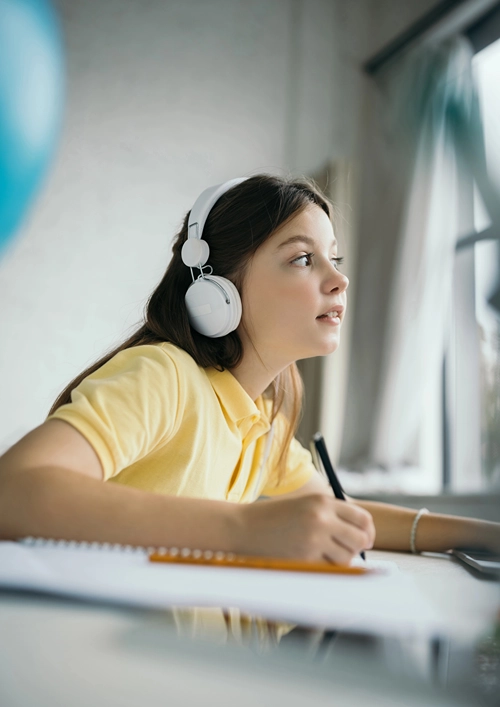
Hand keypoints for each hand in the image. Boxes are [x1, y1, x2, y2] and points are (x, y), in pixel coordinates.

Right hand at [233, 494, 374, 563]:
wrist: (242, 526)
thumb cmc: (271, 518)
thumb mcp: (303, 505)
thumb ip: (329, 514)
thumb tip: (358, 534)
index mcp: (323, 501)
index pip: (362, 517)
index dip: (368, 531)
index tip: (365, 540)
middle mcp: (322, 517)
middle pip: (360, 538)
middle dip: (358, 548)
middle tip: (349, 552)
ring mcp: (314, 538)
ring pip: (347, 557)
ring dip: (341, 560)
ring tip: (325, 556)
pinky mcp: (305, 557)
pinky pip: (328, 568)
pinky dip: (325, 568)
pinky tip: (312, 561)